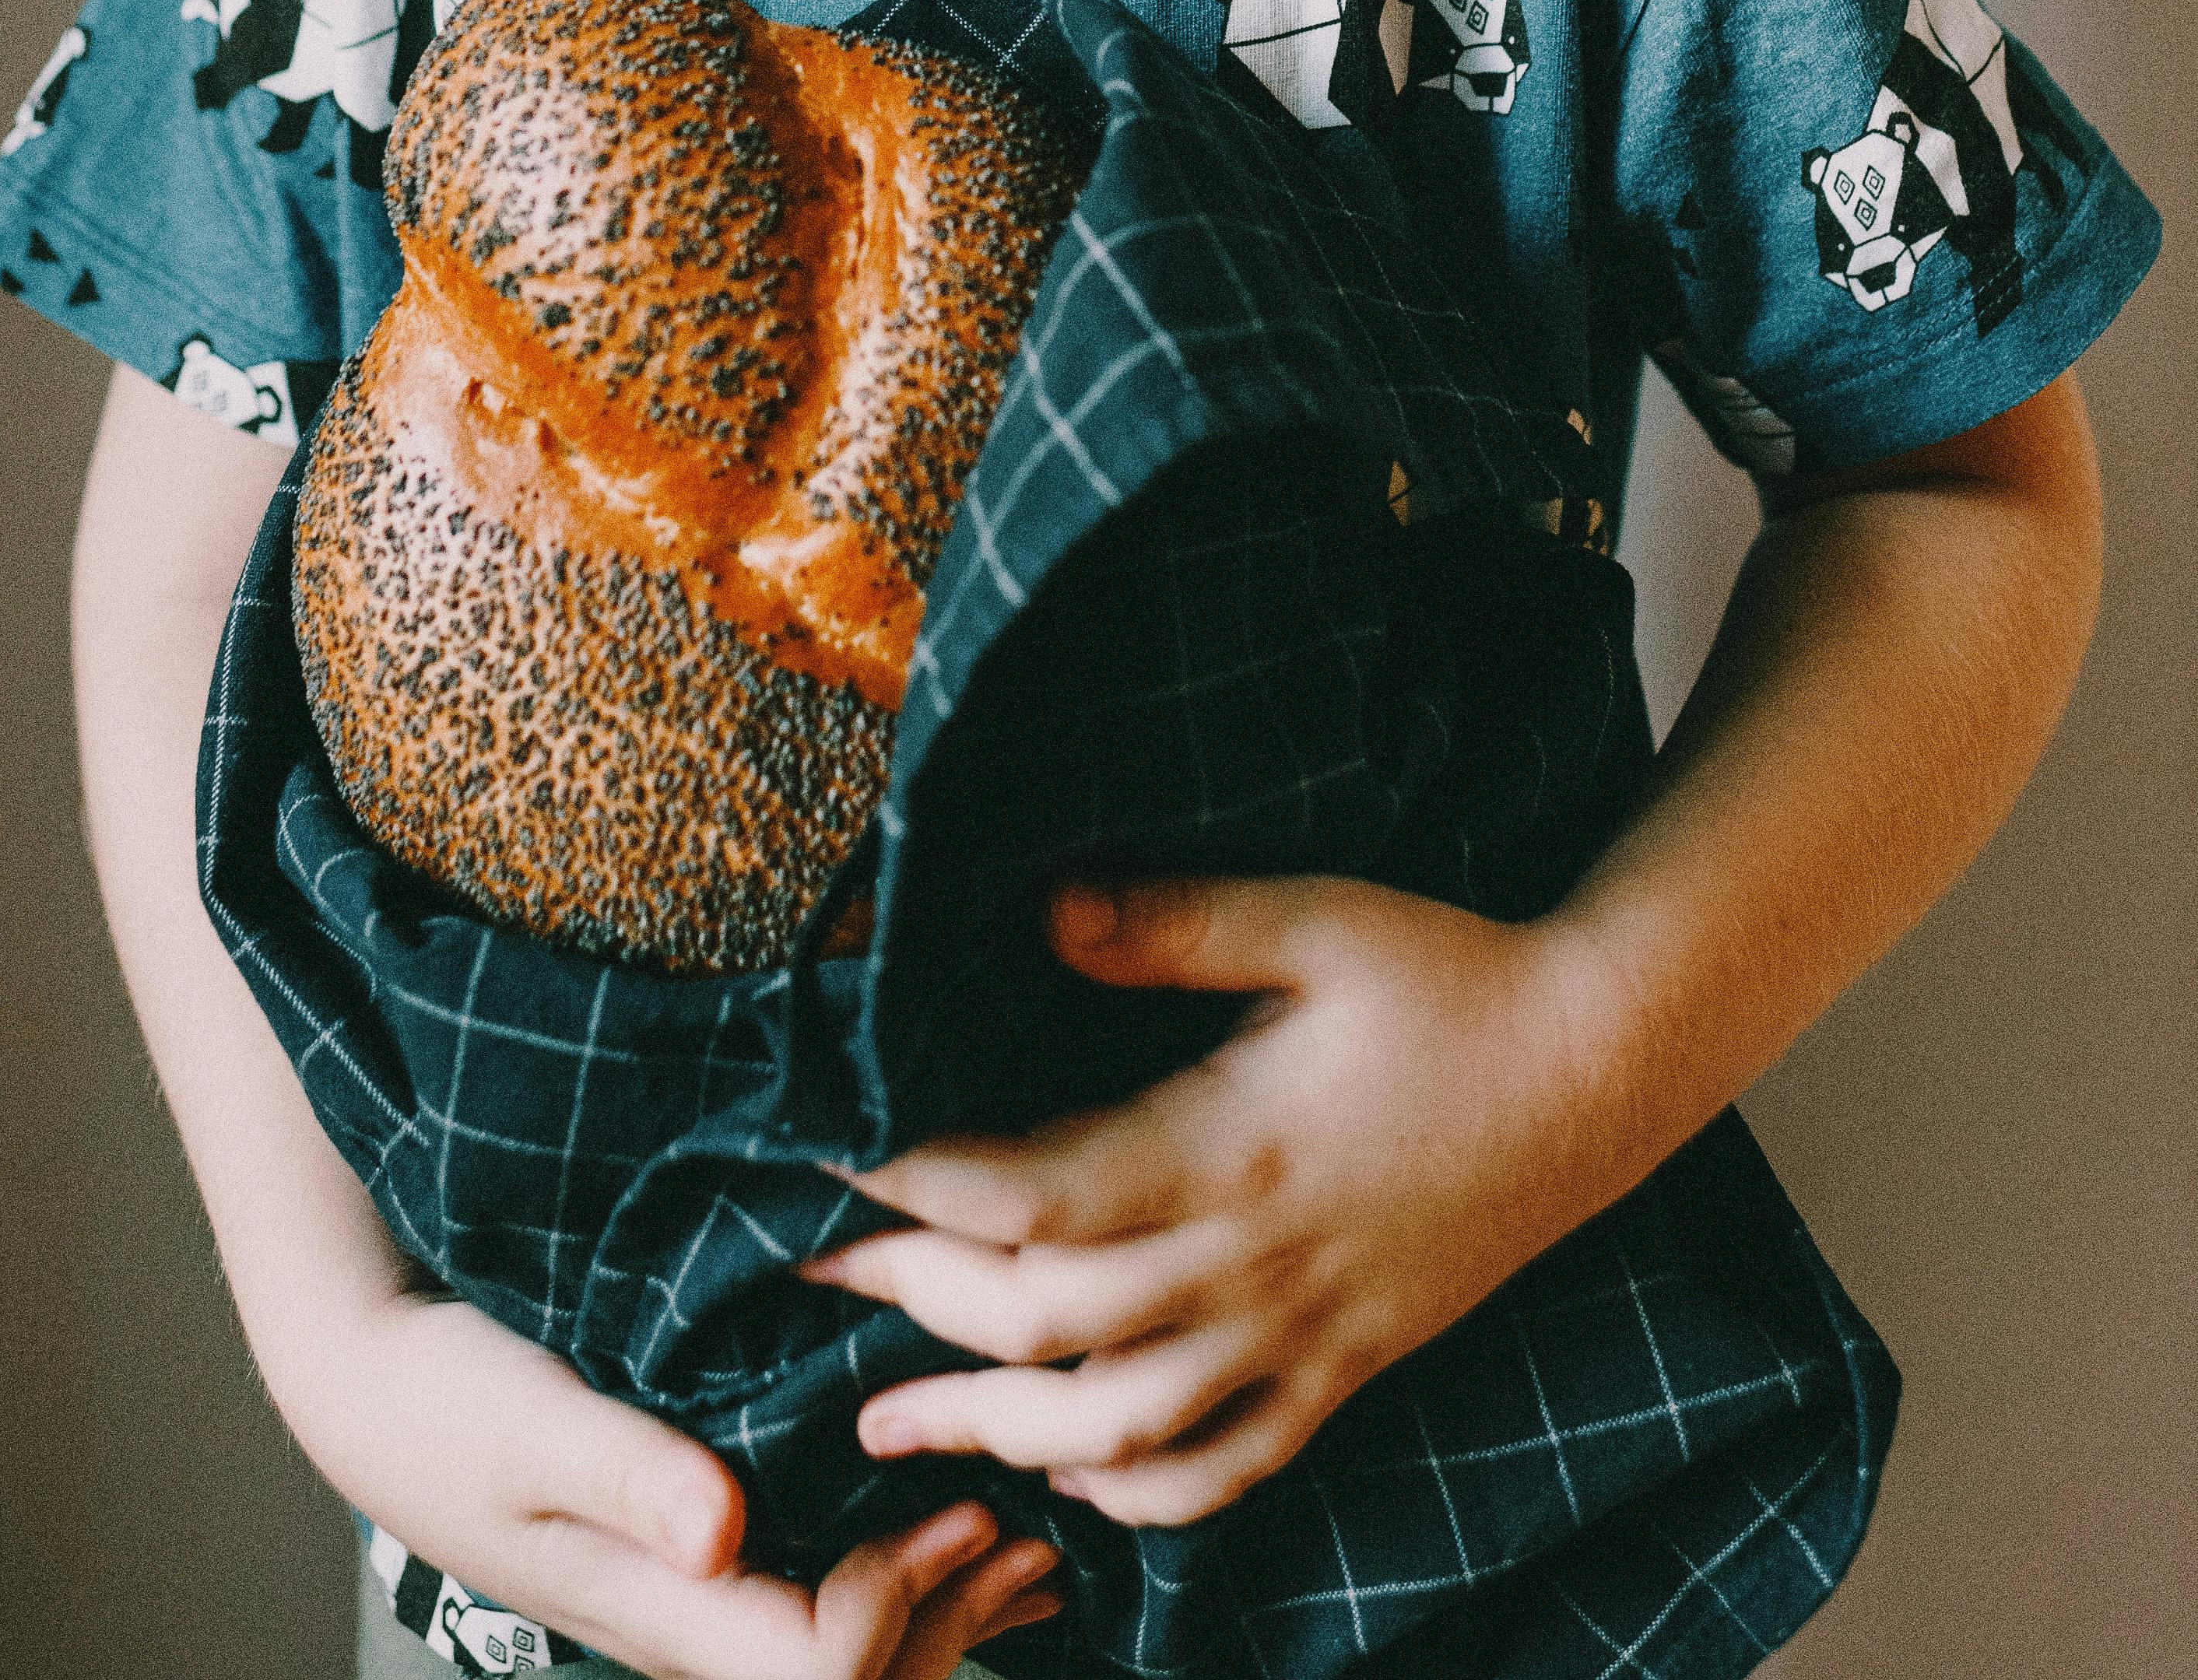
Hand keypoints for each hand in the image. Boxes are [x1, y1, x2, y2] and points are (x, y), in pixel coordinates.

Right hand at [311, 1285, 1060, 1679]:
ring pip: (851, 1651)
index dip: (907, 1605)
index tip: (965, 1507)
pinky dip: (910, 1575)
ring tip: (1034, 1545)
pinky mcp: (703, 1556)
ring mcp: (702, 1597)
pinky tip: (959, 1533)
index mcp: (665, 1612)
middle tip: (1037, 1534)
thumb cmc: (451, 1400)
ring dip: (946, 1606)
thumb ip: (627, 1472)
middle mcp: (695, 1624)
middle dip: (955, 1623)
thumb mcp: (531, 1419)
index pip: (825, 1671)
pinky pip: (825, 1595)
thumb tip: (720, 1529)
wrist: (379, 1395)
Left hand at [798, 875, 1615, 1526]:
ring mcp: (1305, 1336)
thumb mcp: (1310, 915)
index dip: (913, 1189)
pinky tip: (1071, 1480)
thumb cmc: (1449, 973)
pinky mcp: (1349, 1369)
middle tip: (808, 1280)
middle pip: (1045, 1325)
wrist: (1598, 1065)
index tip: (826, 1157)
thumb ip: (1166, 921)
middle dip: (910, 1306)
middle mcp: (1255, 1264)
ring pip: (1117, 1429)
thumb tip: (1035, 911)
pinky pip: (1228, 1468)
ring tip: (886, 1422)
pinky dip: (1136, 1494)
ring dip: (991, 1429)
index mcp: (1229, 1147)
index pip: (1030, 1199)